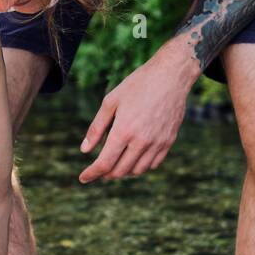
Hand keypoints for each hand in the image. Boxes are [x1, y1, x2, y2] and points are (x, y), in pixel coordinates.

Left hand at [79, 42, 197, 182]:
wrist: (171, 76)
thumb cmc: (137, 85)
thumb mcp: (110, 102)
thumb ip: (96, 128)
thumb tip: (85, 150)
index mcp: (123, 131)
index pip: (105, 163)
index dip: (91, 173)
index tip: (83, 178)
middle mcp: (141, 141)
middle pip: (120, 171)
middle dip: (106, 173)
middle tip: (98, 170)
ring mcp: (158, 143)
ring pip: (137, 170)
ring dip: (123, 172)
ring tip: (115, 164)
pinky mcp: (169, 142)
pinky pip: (153, 164)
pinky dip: (140, 166)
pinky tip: (133, 159)